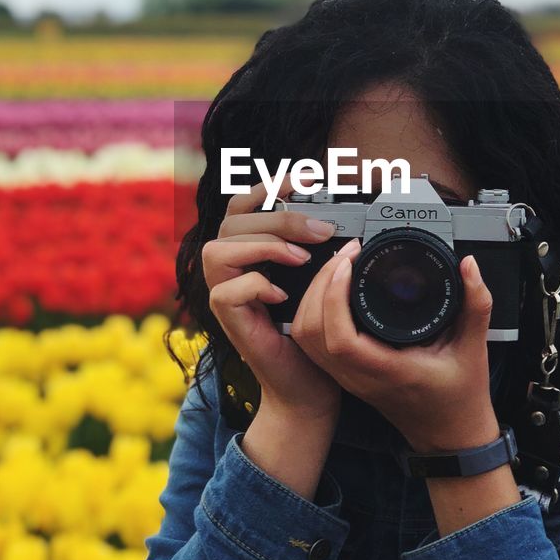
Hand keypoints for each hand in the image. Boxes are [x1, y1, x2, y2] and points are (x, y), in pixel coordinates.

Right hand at [203, 169, 346, 424]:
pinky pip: (226, 291)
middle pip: (233, 221)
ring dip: (264, 247)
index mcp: (249, 249)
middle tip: (321, 231)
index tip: (306, 176)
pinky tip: (282, 296)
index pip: (242, 204)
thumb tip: (339, 215)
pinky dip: (256, 287)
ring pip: (220, 249)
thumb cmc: (315, 330)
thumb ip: (317, 247)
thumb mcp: (319, 279)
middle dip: (279, 218)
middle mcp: (230, 267)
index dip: (268, 185)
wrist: (311, 382)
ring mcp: (224, 293)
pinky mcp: (226, 321)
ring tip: (301, 260)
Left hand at [289, 241, 498, 449]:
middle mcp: (361, 377)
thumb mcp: (475, 348)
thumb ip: (477, 304)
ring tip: (337, 270)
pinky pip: (313, 345)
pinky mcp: (346, 377)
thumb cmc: (461, 397)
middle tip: (345, 257)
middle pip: (313, 332)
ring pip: (307, 338)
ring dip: (312, 299)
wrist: (451, 435)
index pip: (341, 338)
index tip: (349, 266)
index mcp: (389, 371)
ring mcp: (349, 379)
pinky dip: (313, 314)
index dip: (334, 298)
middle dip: (320, 286)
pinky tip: (331, 293)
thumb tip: (468, 266)